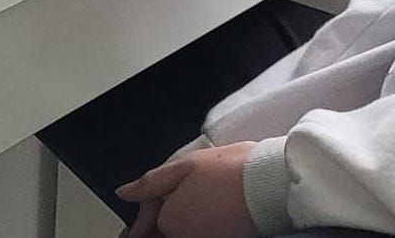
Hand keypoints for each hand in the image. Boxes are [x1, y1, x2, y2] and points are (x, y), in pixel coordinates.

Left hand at [117, 143, 259, 237]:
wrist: (270, 184)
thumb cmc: (231, 171)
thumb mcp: (185, 165)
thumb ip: (150, 182)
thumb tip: (124, 192)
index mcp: (171, 219)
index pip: (149, 219)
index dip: (149, 204)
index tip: (159, 196)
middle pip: (166, 226)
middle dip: (169, 208)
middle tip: (189, 187)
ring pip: (185, 228)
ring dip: (187, 213)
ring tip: (205, 191)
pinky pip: (203, 230)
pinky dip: (204, 218)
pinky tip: (216, 201)